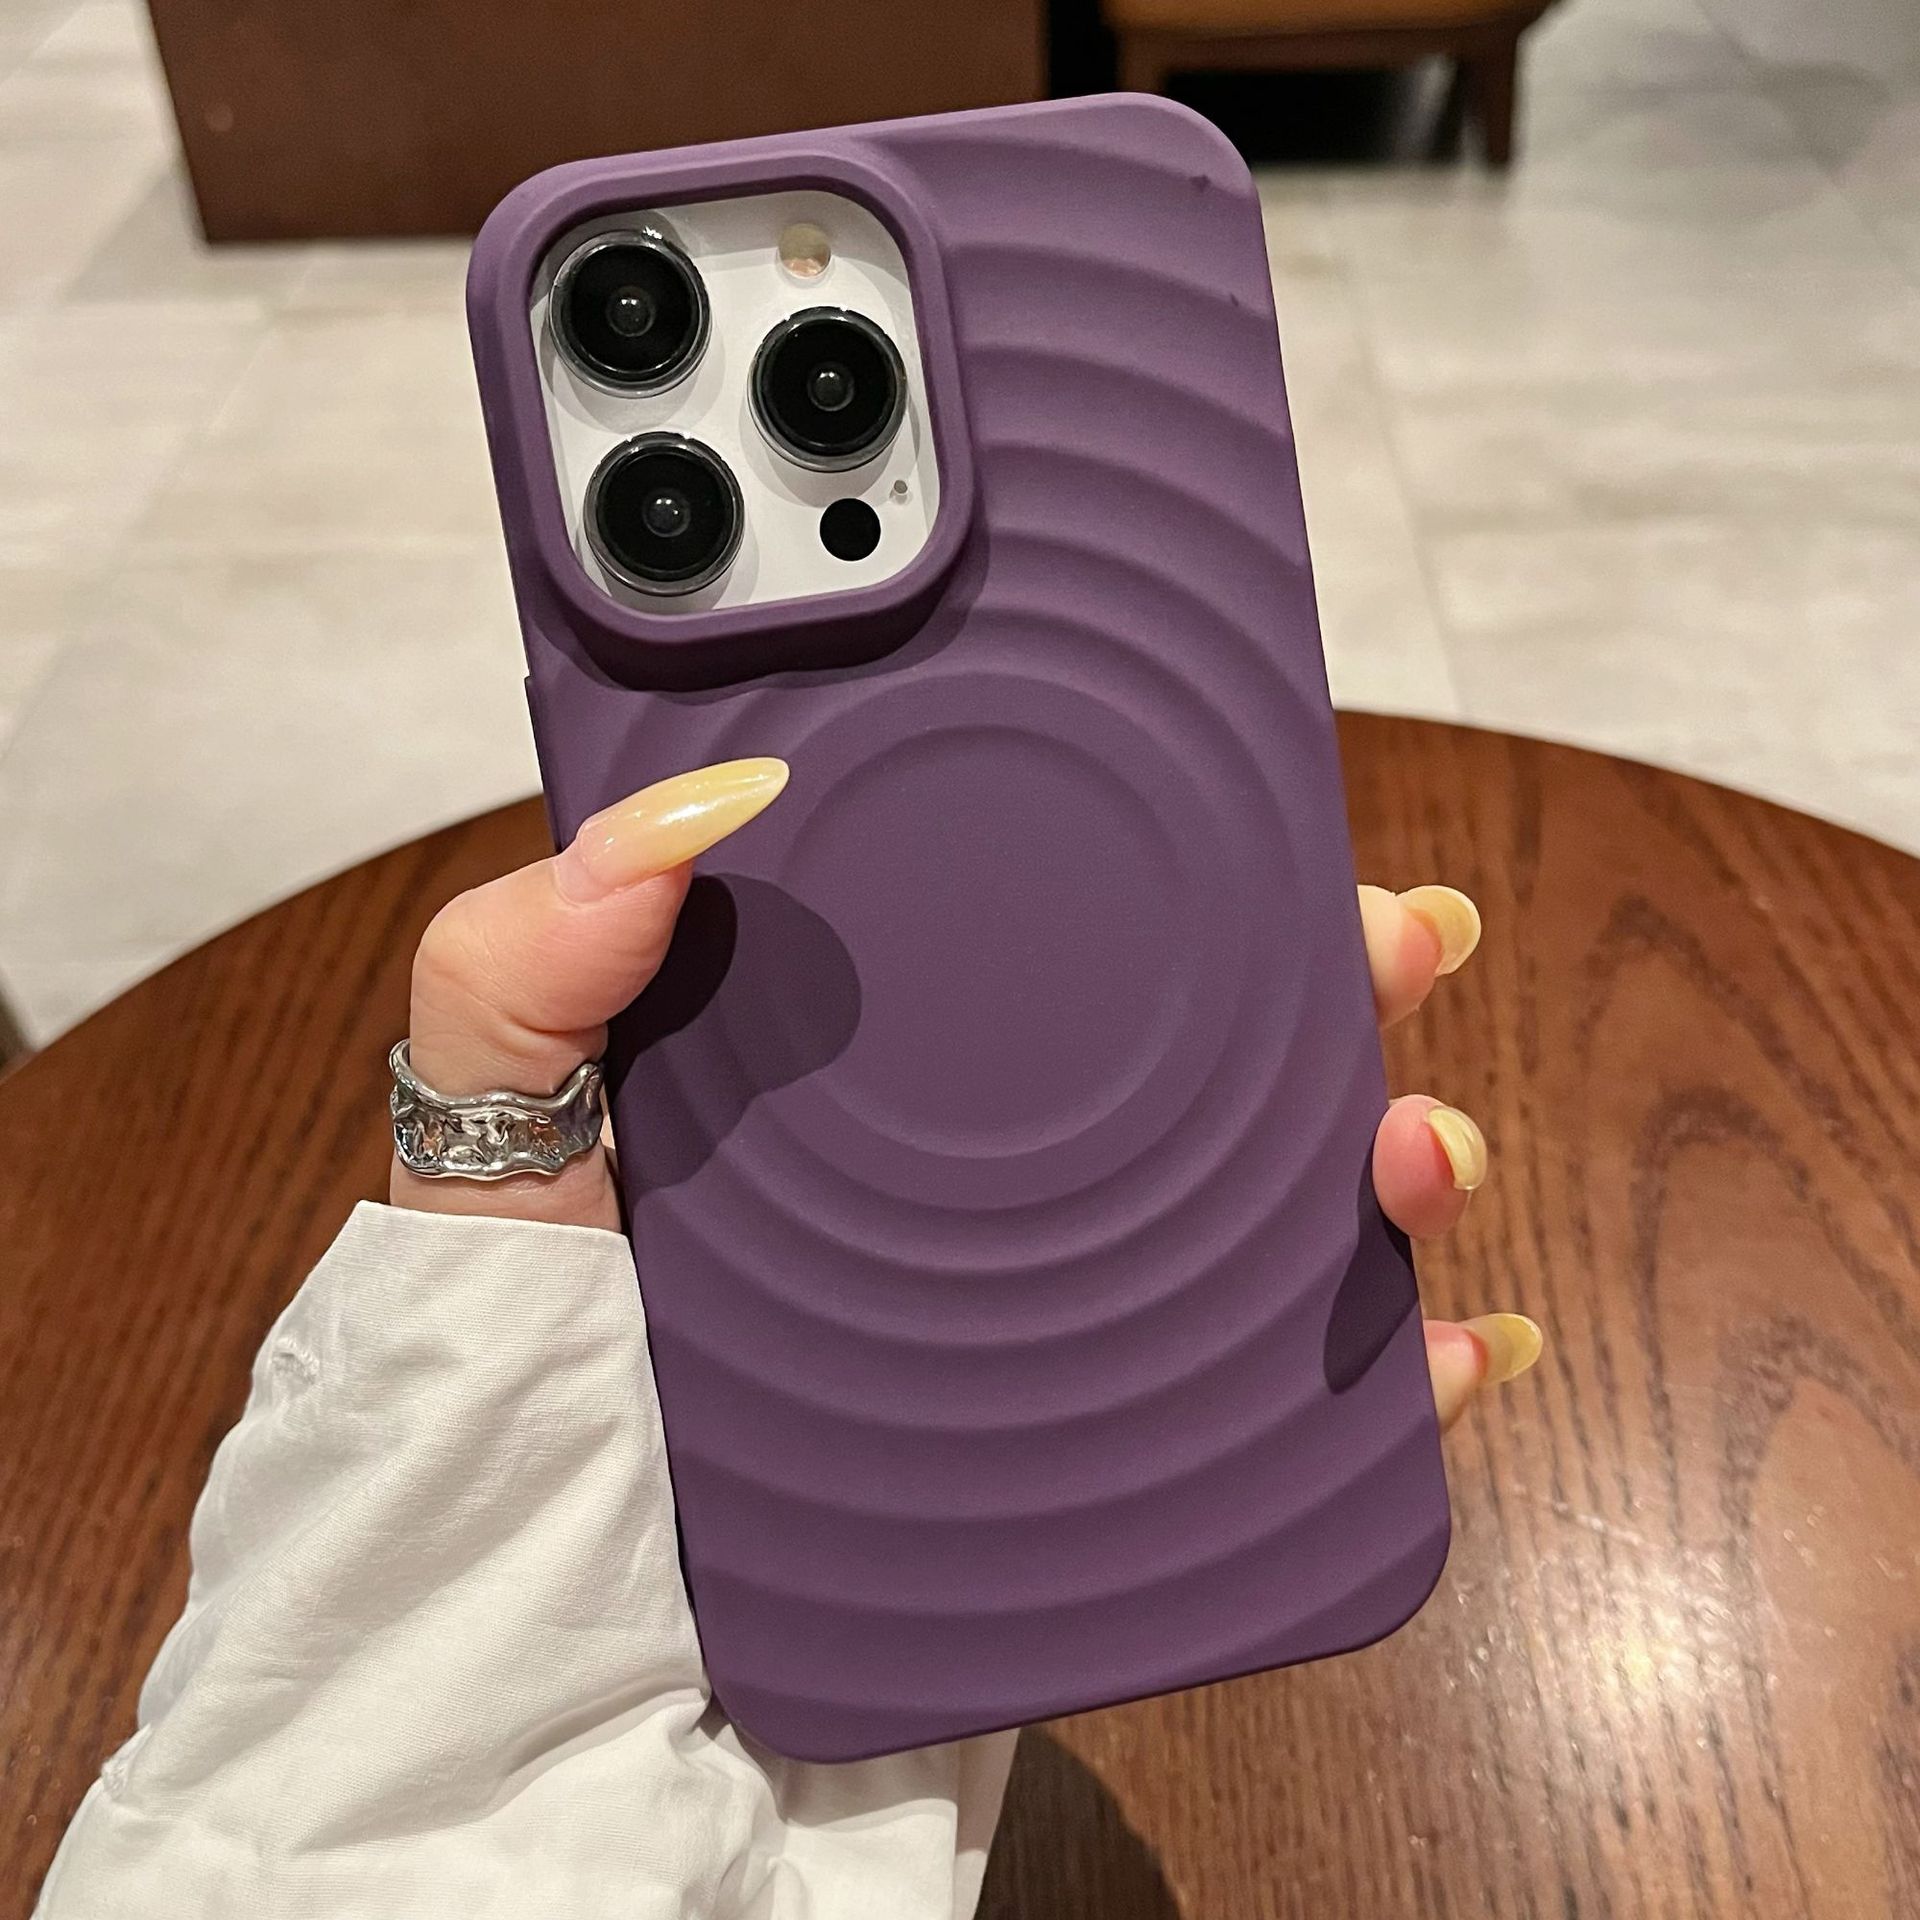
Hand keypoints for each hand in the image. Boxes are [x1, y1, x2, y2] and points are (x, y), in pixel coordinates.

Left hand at [394, 760, 1541, 1431]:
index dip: (1176, 853)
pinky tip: (1458, 1348)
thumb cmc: (528, 1365)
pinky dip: (1404, 1374)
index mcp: (881, 1063)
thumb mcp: (494, 1134)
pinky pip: (1297, 1406)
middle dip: (1337, 981)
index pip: (1052, 923)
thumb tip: (698, 798)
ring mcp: (1069, 1314)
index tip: (1263, 799)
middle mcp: (998, 1178)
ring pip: (1283, 1204)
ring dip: (1397, 1154)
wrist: (571, 1632)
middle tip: (1386, 939)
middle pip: (1212, 1051)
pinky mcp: (1112, 1457)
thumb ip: (531, 963)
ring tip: (1412, 1154)